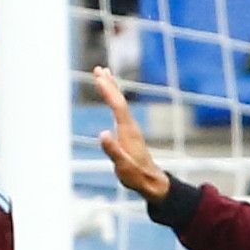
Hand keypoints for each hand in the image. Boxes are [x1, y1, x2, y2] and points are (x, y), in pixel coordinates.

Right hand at [89, 66, 171, 201]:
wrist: (150, 181)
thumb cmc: (135, 175)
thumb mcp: (122, 166)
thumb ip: (113, 150)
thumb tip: (102, 134)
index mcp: (128, 131)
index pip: (117, 106)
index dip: (108, 92)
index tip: (98, 78)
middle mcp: (130, 125)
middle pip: (119, 100)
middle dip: (109, 84)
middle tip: (98, 68)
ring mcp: (130, 128)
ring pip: (120, 102)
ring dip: (112, 88)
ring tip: (104, 74)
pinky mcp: (128, 131)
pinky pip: (119, 109)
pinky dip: (113, 99)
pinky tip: (110, 97)